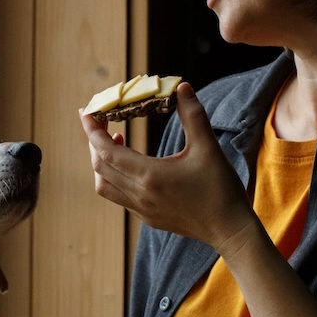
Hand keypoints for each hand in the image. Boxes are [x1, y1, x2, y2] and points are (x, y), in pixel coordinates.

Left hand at [78, 82, 257, 252]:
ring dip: (101, 162)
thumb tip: (182, 87)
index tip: (87, 111)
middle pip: (100, 166)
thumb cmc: (220, 188)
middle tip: (100, 120)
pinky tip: (129, 166)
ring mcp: (141, 209)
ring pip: (104, 185)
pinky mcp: (147, 217)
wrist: (229, 229)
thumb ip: (193, 115)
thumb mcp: (208, 147)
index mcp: (149, 176)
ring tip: (114, 141)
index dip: (92, 129)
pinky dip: (113, 177)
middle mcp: (138, 195)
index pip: (106, 150)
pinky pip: (118, 197)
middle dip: (94, 141)